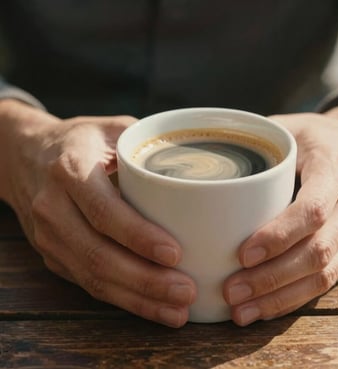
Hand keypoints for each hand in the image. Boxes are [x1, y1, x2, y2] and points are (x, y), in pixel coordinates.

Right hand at [0, 100, 195, 327]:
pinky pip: (88, 283)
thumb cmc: (79, 141)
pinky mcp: (53, 255)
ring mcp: (49, 236)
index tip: (175, 254)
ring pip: (93, 277)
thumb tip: (196, 164)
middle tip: (187, 291)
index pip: (104, 210)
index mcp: (70, 170)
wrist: (26, 156)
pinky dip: (123, 299)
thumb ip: (146, 144)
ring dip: (138, 298)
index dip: (138, 236)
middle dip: (146, 279)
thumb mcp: (109, 128)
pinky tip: (152, 307)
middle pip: (98, 254)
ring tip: (178, 309)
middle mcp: (53, 207)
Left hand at [223, 107, 337, 325]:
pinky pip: (328, 281)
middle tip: (232, 291)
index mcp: (336, 169)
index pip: (312, 210)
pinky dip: (295, 298)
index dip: (278, 236)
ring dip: (281, 297)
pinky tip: (266, 307)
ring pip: (324, 275)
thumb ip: (255, 144)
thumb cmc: (313, 136)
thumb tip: (201, 162)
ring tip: (242, 311)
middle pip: (318, 251)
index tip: (242, 254)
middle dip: (272, 277)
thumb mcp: (288, 128)